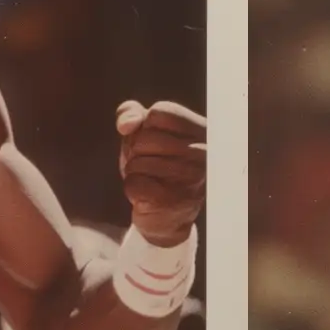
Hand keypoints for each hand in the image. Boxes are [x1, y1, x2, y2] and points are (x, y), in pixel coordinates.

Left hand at [115, 99, 204, 244]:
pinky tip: (148, 195)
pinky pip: (133, 183)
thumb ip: (132, 114)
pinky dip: (131, 188)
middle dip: (136, 151)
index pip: (160, 112)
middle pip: (145, 137)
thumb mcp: (145, 132)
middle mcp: (203, 153)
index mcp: (202, 130)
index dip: (145, 126)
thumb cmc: (156, 164)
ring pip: (137, 161)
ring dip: (134, 171)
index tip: (154, 142)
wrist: (167, 216)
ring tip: (152, 180)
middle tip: (149, 165)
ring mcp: (191, 178)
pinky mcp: (173, 201)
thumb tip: (125, 125)